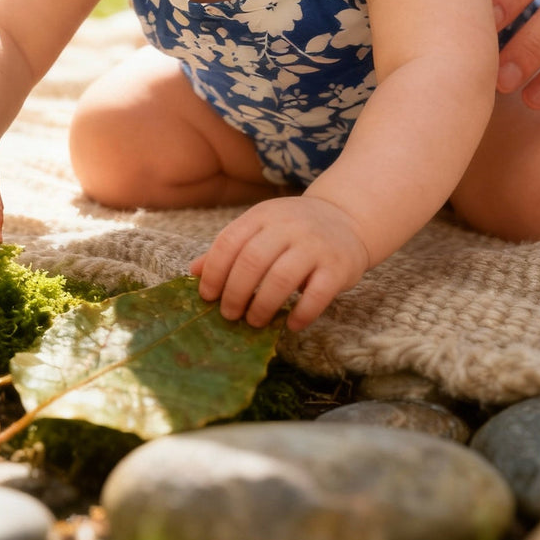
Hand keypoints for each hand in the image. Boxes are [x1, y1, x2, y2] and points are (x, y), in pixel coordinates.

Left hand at [189, 196, 370, 331]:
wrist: (345, 219)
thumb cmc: (293, 230)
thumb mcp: (260, 229)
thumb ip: (230, 248)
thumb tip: (194, 272)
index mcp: (263, 215)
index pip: (230, 242)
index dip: (214, 272)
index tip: (207, 296)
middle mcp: (288, 226)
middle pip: (252, 261)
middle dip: (235, 293)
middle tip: (229, 315)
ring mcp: (314, 245)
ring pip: (281, 278)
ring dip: (262, 305)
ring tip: (254, 321)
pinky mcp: (338, 266)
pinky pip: (317, 294)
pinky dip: (301, 313)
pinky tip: (290, 324)